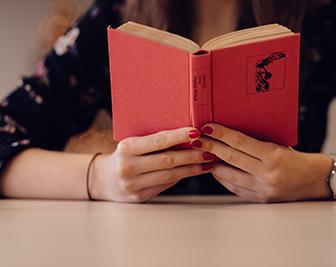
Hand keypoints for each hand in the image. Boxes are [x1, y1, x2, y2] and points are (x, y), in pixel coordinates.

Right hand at [89, 127, 214, 202]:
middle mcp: (128, 167)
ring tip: (207, 162)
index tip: (196, 131)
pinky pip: (166, 185)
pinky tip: (194, 171)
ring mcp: (133, 185)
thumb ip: (154, 142)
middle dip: (192, 155)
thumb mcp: (132, 144)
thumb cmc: (124, 156)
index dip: (179, 136)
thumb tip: (187, 136)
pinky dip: (181, 177)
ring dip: (192, 168)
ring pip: (170, 175)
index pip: (158, 141)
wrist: (102, 180)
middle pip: (168, 160)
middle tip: (210, 150)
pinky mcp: (140, 197)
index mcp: (126, 148)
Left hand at [191, 123, 331, 202]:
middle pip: (231, 158)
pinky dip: (223, 178)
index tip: (207, 127)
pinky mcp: (260, 199)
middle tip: (197, 139)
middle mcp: (267, 173)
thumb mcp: (279, 145)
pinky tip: (215, 170)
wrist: (313, 180)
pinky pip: (235, 188)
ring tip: (202, 154)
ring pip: (229, 176)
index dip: (221, 134)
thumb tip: (228, 134)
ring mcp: (263, 189)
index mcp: (274, 155)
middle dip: (211, 147)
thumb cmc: (295, 158)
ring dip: (213, 164)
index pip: (240, 142)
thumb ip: (255, 142)